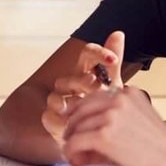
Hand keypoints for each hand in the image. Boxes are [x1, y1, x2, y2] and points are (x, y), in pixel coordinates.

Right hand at [40, 31, 125, 147]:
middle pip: (71, 77)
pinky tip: (72, 125)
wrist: (95, 132)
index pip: (88, 53)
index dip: (99, 53)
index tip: (113, 59)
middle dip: (84, 82)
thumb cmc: (103, 106)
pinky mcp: (49, 117)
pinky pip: (48, 115)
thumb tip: (117, 33)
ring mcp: (57, 100)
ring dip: (70, 103)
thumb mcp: (113, 86)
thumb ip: (112, 63)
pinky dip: (60, 121)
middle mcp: (70, 82)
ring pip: (55, 96)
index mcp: (86, 70)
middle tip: (97, 88)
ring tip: (84, 111)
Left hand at [63, 87, 165, 165]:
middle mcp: (119, 100)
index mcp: (131, 94)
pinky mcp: (104, 136)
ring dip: (72, 143)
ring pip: (76, 127)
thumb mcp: (142, 126)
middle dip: (72, 126)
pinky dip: (72, 154)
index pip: (95, 97)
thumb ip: (119, 122)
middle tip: (69, 140)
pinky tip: (76, 162)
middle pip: (81, 109)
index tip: (74, 121)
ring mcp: (111, 116)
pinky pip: (76, 143)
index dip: (80, 111)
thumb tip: (95, 131)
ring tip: (74, 155)